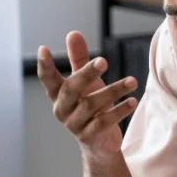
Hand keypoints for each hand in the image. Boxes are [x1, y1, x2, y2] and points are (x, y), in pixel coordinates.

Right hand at [38, 31, 137, 156]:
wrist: (99, 144)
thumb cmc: (90, 107)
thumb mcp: (86, 83)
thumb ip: (79, 59)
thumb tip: (73, 33)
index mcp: (58, 95)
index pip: (48, 80)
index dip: (45, 66)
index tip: (43, 49)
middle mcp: (62, 110)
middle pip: (71, 89)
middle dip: (87, 74)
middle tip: (103, 60)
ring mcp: (75, 125)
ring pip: (92, 105)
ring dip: (114, 91)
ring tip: (132, 81)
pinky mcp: (90, 137)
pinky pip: (104, 122)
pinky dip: (119, 111)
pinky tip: (133, 101)